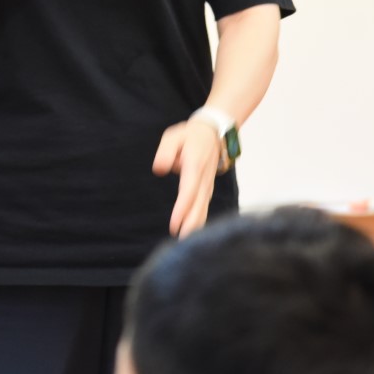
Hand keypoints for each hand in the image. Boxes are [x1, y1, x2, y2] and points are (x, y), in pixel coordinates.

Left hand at [153, 120, 223, 237]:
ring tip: (186, 242)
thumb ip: (166, 152)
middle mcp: (204, 178)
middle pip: (198, 204)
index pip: (188, 191)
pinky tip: (194, 232)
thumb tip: (159, 169)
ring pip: (203, 207)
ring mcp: (208, 184)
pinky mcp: (207, 187)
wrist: (214, 131)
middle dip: (191, 223)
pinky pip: (204, 206)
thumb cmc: (190, 135)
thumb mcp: (173, 136)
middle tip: (181, 242)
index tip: (175, 223)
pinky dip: (200, 220)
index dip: (182, 208)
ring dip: (196, 225)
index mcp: (195, 165)